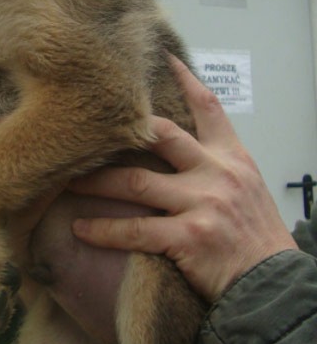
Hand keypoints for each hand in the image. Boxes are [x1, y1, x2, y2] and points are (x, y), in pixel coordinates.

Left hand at [70, 56, 297, 301]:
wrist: (274, 285)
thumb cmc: (255, 236)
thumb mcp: (245, 186)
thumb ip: (212, 163)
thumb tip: (173, 147)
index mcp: (231, 157)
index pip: (208, 108)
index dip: (185, 79)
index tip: (163, 58)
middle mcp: (216, 173)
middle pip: (161, 135)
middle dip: (122, 131)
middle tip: (87, 129)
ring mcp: (202, 203)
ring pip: (135, 181)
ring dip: (97, 182)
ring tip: (68, 180)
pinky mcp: (188, 238)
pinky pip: (135, 229)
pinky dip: (104, 230)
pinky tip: (82, 229)